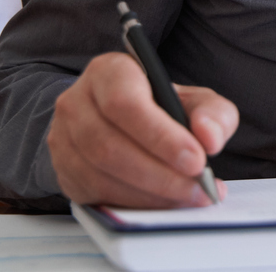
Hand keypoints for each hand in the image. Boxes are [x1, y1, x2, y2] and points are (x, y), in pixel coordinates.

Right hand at [47, 52, 238, 207]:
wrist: (123, 120)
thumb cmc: (162, 106)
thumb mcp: (195, 100)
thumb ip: (212, 113)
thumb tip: (210, 137)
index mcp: (109, 72)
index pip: (125, 103)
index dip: (161, 135)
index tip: (198, 159)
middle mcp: (76, 102)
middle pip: (110, 145)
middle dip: (160, 173)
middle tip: (199, 186)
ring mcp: (62, 138)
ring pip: (100, 173)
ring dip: (150, 192)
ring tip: (189, 196)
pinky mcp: (63, 171)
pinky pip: (95, 193)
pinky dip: (134, 203)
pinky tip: (164, 202)